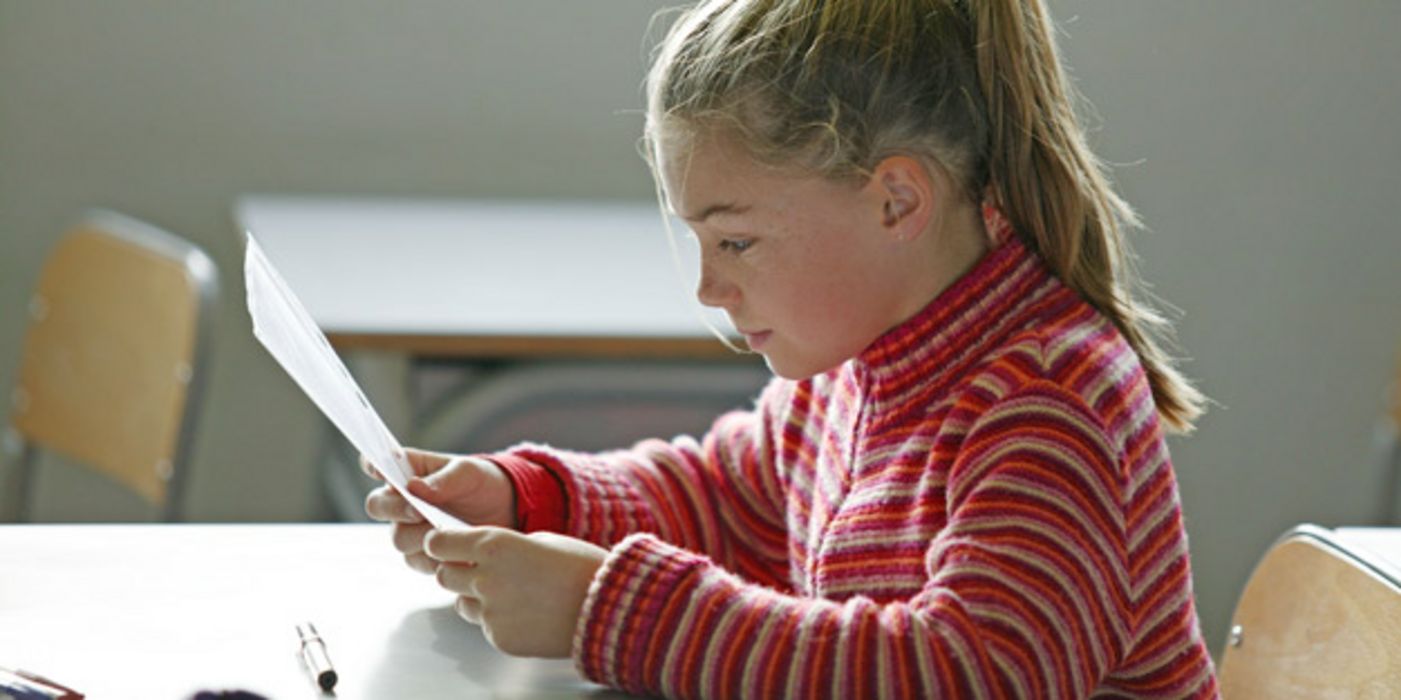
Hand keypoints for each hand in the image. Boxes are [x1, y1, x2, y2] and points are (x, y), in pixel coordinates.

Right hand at [363, 448, 515, 573]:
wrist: (503, 512)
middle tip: (418, 511)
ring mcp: (408, 530)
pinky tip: (456, 551)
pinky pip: (419, 560)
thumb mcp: (468, 473)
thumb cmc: (480, 483)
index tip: (377, 468)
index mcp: (406, 472)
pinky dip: (437, 556)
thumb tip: (414, 487)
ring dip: (420, 536)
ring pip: (398, 538)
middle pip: (377, 506)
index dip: (372, 466)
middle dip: (395, 509)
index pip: (376, 465)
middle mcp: (399, 502)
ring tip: (446, 531)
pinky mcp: (423, 555)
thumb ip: (444, 479)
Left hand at [425, 527, 607, 657]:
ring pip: (461, 602)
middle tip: (479, 571)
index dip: (440, 543)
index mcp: (493, 545)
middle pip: (443, 574)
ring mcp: (489, 611)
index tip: (444, 545)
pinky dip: (499, 620)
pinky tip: (526, 613)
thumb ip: (503, 547)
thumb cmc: (579, 567)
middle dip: (456, 571)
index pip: (438, 543)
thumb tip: (483, 555)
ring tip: (512, 594)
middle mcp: (484, 578)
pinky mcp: (499, 637)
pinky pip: (485, 626)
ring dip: (476, 597)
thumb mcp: (540, 540)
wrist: (606, 607)